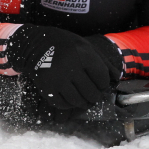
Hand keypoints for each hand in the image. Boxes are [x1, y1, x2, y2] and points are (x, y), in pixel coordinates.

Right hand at [6, 25, 122, 109]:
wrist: (32, 44)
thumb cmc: (62, 44)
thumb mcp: (83, 44)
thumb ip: (101, 60)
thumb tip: (116, 76)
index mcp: (83, 54)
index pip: (101, 78)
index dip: (103, 84)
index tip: (100, 85)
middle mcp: (71, 67)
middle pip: (91, 92)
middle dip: (95, 96)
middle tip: (93, 95)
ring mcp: (58, 79)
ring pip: (78, 101)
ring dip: (83, 102)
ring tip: (83, 99)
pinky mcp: (47, 88)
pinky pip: (62, 104)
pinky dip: (68, 104)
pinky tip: (69, 98)